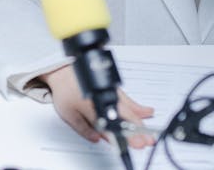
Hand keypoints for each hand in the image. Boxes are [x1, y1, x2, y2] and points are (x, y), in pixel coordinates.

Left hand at [40, 64, 155, 147]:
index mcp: (92, 107)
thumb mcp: (69, 114)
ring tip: (149, 131)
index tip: (133, 142)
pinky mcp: (114, 89)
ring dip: (141, 120)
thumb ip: (83, 128)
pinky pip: (129, 100)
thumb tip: (96, 138)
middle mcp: (104, 99)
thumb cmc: (65, 90)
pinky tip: (147, 112)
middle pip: (125, 116)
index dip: (123, 135)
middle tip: (146, 140)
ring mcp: (111, 93)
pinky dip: (138, 107)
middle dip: (137, 130)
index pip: (111, 126)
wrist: (64, 70)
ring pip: (129, 108)